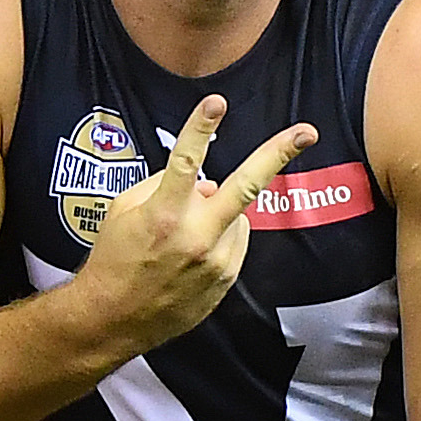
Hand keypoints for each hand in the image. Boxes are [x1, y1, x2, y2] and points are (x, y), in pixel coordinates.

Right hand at [76, 95, 313, 345]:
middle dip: (277, 155)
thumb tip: (203, 182)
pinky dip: (219, 236)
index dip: (200, 129)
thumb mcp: (122, 210)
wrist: (112, 319)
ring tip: (182, 235)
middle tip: (307, 132)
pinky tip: (190, 254)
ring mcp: (217, 261)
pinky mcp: (226, 279)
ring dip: (218, 212)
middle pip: (245, 187)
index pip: (184, 162)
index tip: (216, 102)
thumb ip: (162, 186)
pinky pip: (234, 242)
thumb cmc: (112, 258)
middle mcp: (197, 236)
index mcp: (163, 214)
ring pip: (235, 215)